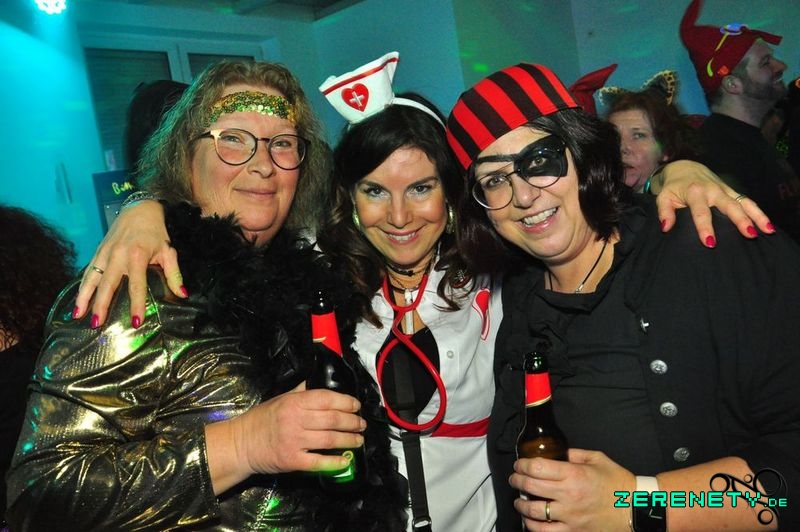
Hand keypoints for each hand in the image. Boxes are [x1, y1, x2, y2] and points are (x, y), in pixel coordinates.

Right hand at [74, 200, 184, 327]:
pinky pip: (88, 271)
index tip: (135, 322)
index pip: (137, 286)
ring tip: (78, 315)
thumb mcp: (169, 251)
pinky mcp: (98, 251)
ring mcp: (105, 253)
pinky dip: (82, 285)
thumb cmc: (157, 232)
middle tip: (96, 324)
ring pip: (92, 278)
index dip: (136, 304)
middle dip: (101, 305)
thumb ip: (174, 274)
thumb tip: (183, 294)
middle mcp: (118, 255)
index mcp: (137, 256)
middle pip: (107, 285)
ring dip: (84, 297)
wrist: (140, 208)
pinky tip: (77, 299)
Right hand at [232, 383, 365, 475]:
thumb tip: (317, 382)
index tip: (357, 406)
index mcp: (294, 402)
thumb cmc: (262, 419)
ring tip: (359, 440)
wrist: (240, 444)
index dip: (346, 402)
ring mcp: (295, 441)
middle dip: (352, 422)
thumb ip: (300, 392)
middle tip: (362, 424)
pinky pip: (319, 462)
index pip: (327, 399)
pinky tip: (346, 460)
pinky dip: (335, 462)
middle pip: (333, 419)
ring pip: (330, 439)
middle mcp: (296, 420)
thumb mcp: (280, 399)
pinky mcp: (292, 461)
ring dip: (349, 440)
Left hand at [510, 449, 633, 530]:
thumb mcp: (597, 459)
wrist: (636, 509)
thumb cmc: (618, 482)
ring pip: (534, 510)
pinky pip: (545, 531)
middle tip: (515, 478)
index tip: (519, 464)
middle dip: (517, 480)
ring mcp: (570, 516)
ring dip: (521, 504)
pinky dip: (532, 525)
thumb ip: (574, 454)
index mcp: (574, 474)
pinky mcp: (573, 531)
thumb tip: (557, 453)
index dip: (523, 465)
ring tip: (519, 499)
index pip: (537, 468)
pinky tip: (529, 518)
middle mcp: (569, 495)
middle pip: (531, 486)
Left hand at [654, 160, 773, 246]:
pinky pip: (747, 201)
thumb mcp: (663, 197)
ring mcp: (725, 190)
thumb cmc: (673, 187)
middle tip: (749, 234)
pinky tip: (767, 226)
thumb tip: (666, 228)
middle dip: (740, 220)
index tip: (710, 242)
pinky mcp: (732, 191)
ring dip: (756, 216)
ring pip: (744, 202)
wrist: (684, 167)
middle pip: (729, 206)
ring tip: (767, 231)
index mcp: (695, 192)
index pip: (701, 212)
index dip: (705, 227)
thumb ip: (664, 212)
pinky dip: (758, 212)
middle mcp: (713, 190)